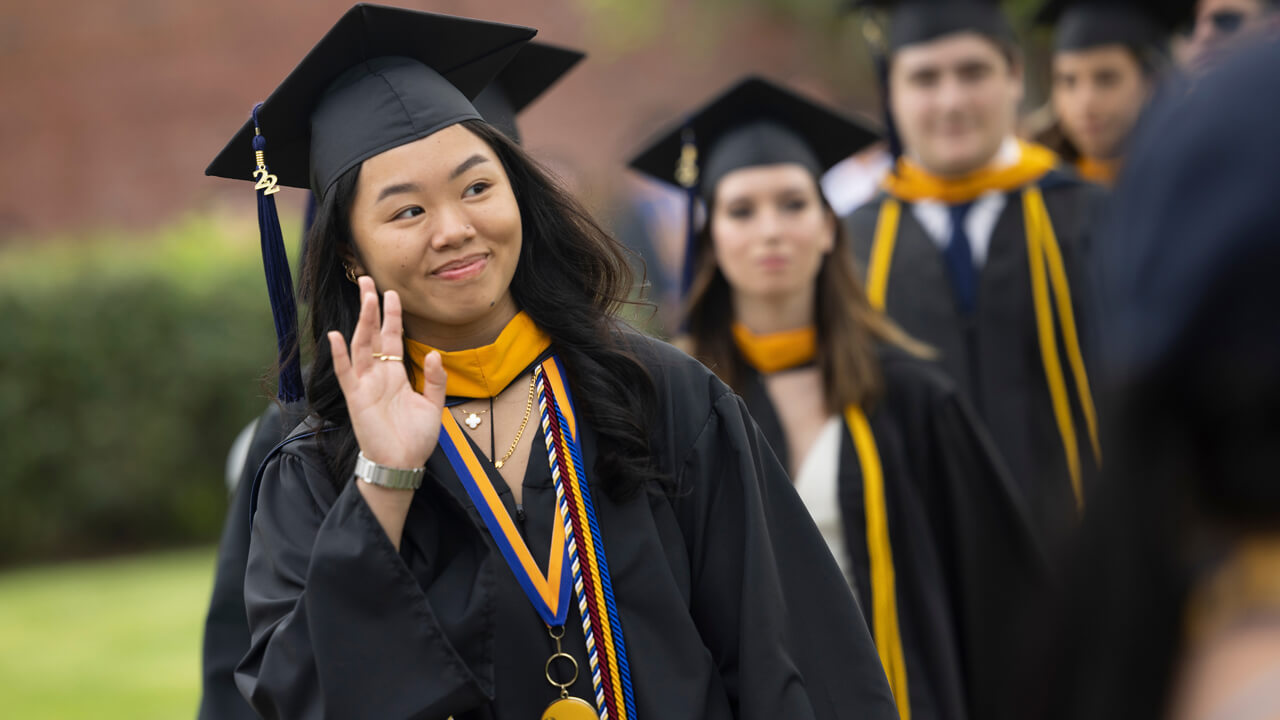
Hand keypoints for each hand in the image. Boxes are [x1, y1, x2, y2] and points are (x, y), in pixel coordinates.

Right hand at [328, 276, 446, 470]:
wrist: (402, 465)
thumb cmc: (416, 438)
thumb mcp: (434, 405)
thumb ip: (435, 379)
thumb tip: (432, 352)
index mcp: (396, 375)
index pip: (392, 338)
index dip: (392, 316)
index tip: (391, 293)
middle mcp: (378, 375)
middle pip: (373, 334)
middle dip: (371, 307)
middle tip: (368, 280)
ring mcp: (365, 385)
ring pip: (361, 346)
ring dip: (362, 321)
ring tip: (364, 296)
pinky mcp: (356, 399)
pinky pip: (346, 373)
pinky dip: (340, 355)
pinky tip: (336, 335)